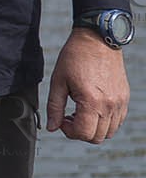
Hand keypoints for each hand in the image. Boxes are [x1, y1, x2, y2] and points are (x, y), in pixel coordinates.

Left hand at [45, 26, 129, 142]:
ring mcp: (120, 103)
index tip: (61, 120)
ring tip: (80, 112)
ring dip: (93, 128)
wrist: (97, 40)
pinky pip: (117, 121)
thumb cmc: (75, 57)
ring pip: (109, 132)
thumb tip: (52, 127)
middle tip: (68, 117)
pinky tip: (92, 108)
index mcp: (92, 101)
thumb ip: (54, 107)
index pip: (83, 133)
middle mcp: (110, 105)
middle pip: (97, 137)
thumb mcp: (58, 81)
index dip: (68, 131)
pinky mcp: (124, 98)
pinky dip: (105, 122)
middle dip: (80, 132)